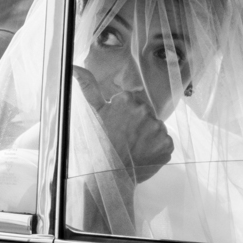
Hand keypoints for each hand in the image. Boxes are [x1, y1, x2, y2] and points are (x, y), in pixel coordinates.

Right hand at [73, 66, 173, 182]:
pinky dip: (157, 149)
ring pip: (156, 128)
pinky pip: (165, 143)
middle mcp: (145, 110)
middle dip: (138, 124)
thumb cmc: (98, 145)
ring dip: (148, 136)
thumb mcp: (93, 113)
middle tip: (125, 139)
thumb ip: (88, 86)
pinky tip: (143, 155)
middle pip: (146, 114)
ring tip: (133, 148)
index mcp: (128, 99)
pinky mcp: (167, 145)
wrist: (107, 176)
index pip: (133, 102)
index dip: (125, 115)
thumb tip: (75, 67)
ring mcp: (158, 129)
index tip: (118, 127)